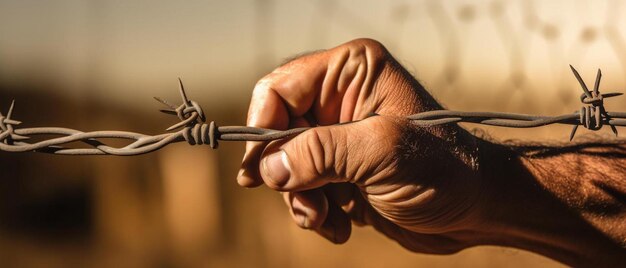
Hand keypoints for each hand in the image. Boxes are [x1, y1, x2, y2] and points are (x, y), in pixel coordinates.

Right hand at [237, 39, 483, 253]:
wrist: (478, 210)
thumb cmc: (444, 169)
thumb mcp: (381, 153)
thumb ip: (320, 153)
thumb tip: (268, 168)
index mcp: (352, 71)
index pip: (280, 88)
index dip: (263, 127)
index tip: (258, 171)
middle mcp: (341, 98)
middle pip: (278, 130)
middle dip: (287, 173)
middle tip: (305, 204)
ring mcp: (340, 136)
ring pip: (287, 165)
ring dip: (301, 199)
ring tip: (326, 219)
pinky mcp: (341, 170)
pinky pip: (304, 188)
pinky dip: (315, 212)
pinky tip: (340, 225)